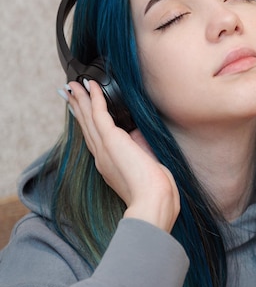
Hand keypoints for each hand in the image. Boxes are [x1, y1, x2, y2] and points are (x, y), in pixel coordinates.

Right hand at [67, 80, 179, 231]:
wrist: (153, 200)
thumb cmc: (155, 191)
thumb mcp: (145, 167)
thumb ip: (139, 151)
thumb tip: (138, 136)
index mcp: (109, 166)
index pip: (94, 140)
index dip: (86, 124)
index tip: (80, 112)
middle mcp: (102, 157)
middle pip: (86, 127)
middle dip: (78, 108)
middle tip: (70, 93)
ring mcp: (104, 148)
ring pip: (88, 118)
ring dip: (81, 99)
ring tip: (73, 85)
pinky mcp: (111, 140)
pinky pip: (99, 113)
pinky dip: (94, 98)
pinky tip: (91, 86)